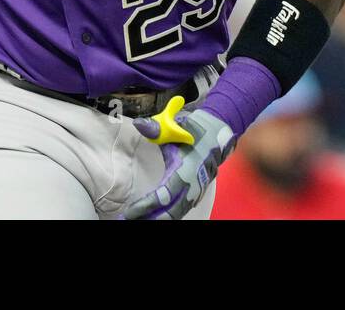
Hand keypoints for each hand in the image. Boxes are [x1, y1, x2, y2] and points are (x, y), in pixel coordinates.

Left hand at [123, 96, 235, 219]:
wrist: (216, 132)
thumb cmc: (191, 131)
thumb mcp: (173, 126)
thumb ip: (155, 128)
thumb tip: (138, 124)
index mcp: (184, 170)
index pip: (163, 195)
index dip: (145, 206)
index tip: (129, 212)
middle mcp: (191, 185)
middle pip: (170, 212)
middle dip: (149, 218)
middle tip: (127, 220)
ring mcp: (196, 191)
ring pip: (177, 213)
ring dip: (158, 219)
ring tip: (138, 220)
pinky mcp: (196, 193)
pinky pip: (181, 210)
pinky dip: (168, 216)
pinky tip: (153, 217)